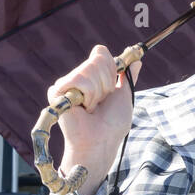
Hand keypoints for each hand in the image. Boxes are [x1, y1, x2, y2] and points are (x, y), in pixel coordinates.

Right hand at [48, 44, 141, 168]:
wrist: (101, 141)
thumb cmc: (112, 124)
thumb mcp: (124, 95)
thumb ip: (127, 77)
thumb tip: (137, 60)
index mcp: (92, 77)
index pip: (101, 53)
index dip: (111, 69)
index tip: (112, 89)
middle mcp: (78, 77)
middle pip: (96, 59)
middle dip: (106, 82)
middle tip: (101, 102)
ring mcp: (66, 84)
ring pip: (89, 69)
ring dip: (98, 92)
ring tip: (92, 108)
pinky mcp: (56, 91)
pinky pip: (79, 80)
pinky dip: (88, 95)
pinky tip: (84, 109)